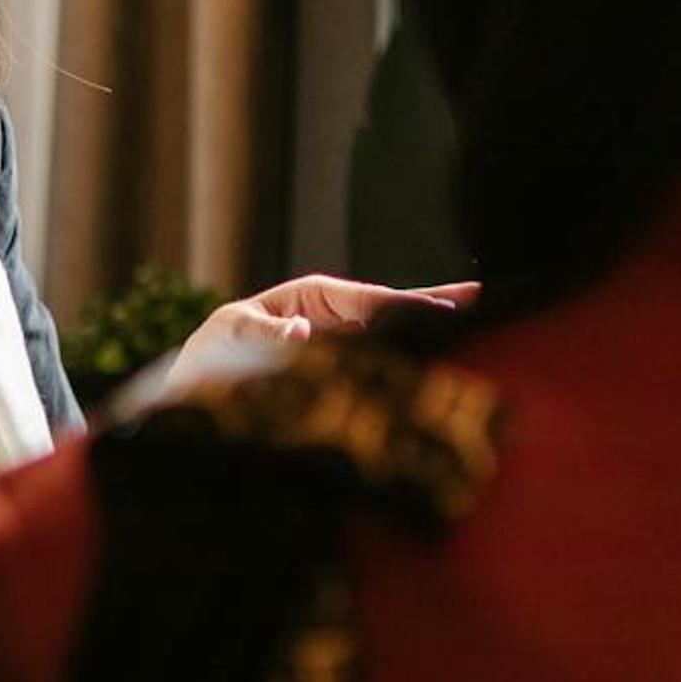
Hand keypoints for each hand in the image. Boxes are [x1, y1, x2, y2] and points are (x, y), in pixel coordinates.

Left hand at [160, 274, 478, 392]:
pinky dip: (409, 366)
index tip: (445, 307)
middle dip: (434, 310)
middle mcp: (339, 316)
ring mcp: (345, 345)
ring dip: (430, 337)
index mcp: (316, 294)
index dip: (406, 304)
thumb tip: (302, 331)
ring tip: (481, 326)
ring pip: (394, 339)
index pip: (370, 299)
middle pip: (394, 313)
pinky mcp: (343, 373)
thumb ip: (266, 331)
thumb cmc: (214, 350)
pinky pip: (380, 367)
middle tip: (482, 305)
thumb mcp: (234, 333)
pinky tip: (443, 366)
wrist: (198, 387)